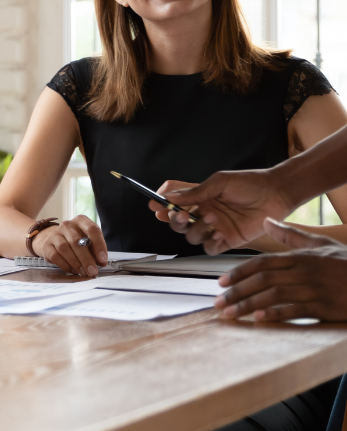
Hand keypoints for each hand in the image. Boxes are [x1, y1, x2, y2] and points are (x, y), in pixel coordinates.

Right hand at [33, 216, 106, 276]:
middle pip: (76, 241)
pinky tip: (72, 270)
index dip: (99, 245)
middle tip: (92, 271)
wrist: (56, 242)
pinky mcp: (47, 245)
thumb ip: (96, 250)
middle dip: (86, 259)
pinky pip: (55, 256)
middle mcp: (67, 225)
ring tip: (83, 272)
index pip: (92, 229)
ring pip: (64, 248)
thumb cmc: (78, 243)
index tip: (102, 260)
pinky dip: (65, 265)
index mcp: (81, 221)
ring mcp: (55, 234)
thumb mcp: (89, 242)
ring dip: (75, 263)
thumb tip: (100, 262)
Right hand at [149, 170, 295, 254]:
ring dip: (196, 229)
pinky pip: (210, 248)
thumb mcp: (220, 182)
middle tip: (181, 215)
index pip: (174, 203)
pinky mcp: (228, 241)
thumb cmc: (248, 183)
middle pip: (178, 223)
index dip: (162, 205)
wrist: (276, 194)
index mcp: (199, 198)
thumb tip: (171, 198)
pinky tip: (219, 233)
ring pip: (192, 237)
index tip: (155, 205)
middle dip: (175, 220)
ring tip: (212, 217)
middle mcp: (204, 214)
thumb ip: (196, 192)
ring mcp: (215, 228)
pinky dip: (210, 243)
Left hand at [215, 219, 346, 321]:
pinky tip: (258, 320)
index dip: (239, 273)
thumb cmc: (346, 263)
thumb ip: (290, 234)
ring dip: (248, 305)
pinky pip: (295, 310)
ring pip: (274, 295)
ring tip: (230, 314)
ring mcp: (315, 289)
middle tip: (218, 303)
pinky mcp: (325, 307)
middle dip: (237, 292)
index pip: (262, 264)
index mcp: (300, 256)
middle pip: (262, 280)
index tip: (221, 283)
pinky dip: (275, 314)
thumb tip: (265, 220)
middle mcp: (304, 271)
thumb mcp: (320, 244)